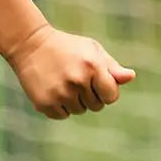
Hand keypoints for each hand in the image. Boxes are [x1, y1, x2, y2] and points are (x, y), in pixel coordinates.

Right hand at [9, 25, 135, 119]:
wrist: (30, 45)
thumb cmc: (67, 48)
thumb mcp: (92, 50)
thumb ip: (112, 67)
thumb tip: (130, 77)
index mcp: (93, 67)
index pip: (112, 96)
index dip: (106, 91)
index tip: (97, 81)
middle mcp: (77, 81)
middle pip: (96, 106)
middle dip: (90, 95)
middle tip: (76, 78)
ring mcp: (60, 93)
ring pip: (79, 111)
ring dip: (75, 101)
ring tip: (63, 82)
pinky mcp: (45, 103)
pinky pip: (62, 115)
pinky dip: (59, 106)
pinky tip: (53, 89)